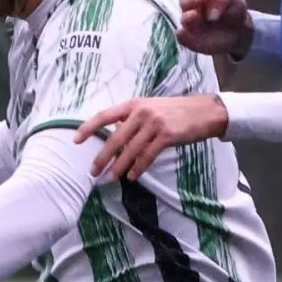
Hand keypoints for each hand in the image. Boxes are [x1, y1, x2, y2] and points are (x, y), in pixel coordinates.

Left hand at [75, 94, 229, 180]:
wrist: (205, 112)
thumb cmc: (176, 112)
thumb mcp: (151, 108)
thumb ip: (132, 119)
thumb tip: (115, 132)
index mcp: (134, 104)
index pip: (104, 115)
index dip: (88, 127)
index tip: (76, 140)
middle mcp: (142, 112)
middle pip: (115, 137)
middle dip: (103, 156)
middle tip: (94, 171)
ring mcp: (155, 123)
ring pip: (130, 149)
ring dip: (119, 166)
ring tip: (111, 178)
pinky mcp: (167, 135)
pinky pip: (148, 155)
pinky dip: (138, 167)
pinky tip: (132, 177)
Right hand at [177, 0, 252, 57]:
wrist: (240, 33)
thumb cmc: (233, 11)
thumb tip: (210, 13)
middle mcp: (192, 7)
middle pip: (185, 0)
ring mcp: (190, 24)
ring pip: (183, 18)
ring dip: (188, 16)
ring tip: (195, 15)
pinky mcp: (190, 39)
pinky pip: (182, 37)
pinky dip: (182, 35)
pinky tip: (184, 33)